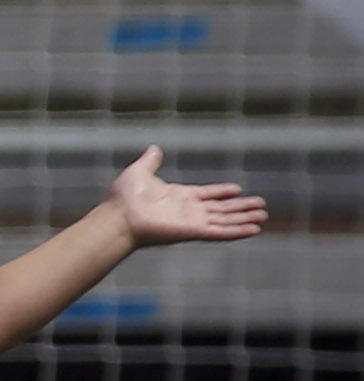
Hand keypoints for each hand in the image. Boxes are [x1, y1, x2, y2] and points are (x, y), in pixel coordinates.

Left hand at [109, 146, 268, 248]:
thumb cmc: (123, 198)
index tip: (238, 190)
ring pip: (225, 220)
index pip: (207, 194)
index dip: (222, 192)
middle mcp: (188, 210)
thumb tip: (154, 148)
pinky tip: (254, 230)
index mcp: (179, 196)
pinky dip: (236, 231)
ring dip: (244, 219)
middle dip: (240, 208)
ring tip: (263, 217)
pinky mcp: (193, 231)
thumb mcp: (139, 172)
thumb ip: (149, 161)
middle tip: (261, 206)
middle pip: (221, 209)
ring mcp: (192, 222)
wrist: (118, 216)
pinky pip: (220, 231)